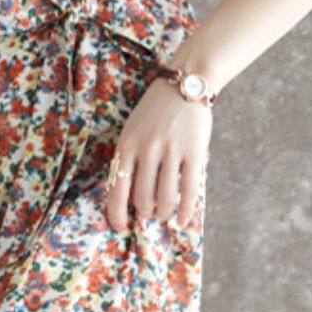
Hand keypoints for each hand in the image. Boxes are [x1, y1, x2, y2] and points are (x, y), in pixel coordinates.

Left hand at [104, 75, 212, 235]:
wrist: (186, 84)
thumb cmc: (156, 112)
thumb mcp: (133, 130)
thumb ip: (129, 158)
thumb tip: (128, 197)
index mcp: (127, 144)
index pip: (117, 189)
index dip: (117, 214)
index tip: (121, 227)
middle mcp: (147, 149)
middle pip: (142, 198)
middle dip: (145, 213)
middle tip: (149, 214)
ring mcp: (171, 151)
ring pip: (165, 198)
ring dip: (163, 213)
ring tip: (164, 214)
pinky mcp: (194, 152)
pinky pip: (189, 190)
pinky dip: (185, 211)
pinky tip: (183, 220)